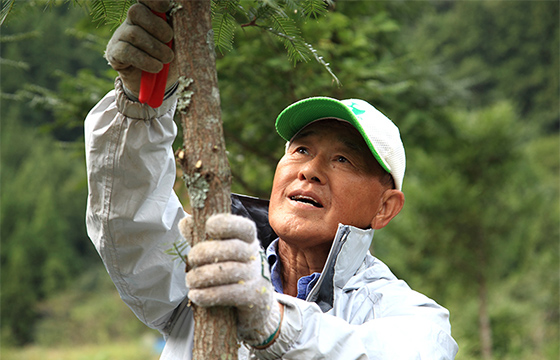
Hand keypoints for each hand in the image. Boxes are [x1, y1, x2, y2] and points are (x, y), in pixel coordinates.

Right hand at [105, 1, 177, 96]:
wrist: (156, 84)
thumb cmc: (169, 58)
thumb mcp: (177, 44)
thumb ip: (178, 31)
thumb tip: (185, 19)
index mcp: (148, 14)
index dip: (153, 0)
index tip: (166, 7)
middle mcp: (131, 22)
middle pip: (137, 12)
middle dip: (158, 27)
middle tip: (170, 41)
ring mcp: (121, 36)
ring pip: (134, 33)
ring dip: (155, 48)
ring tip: (166, 59)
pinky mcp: (114, 53)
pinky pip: (127, 51)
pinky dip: (145, 60)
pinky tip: (156, 67)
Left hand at [179, 214, 281, 346]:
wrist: (256, 305)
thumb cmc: (233, 272)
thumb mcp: (220, 252)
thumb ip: (202, 237)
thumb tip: (185, 221)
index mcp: (248, 240)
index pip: (244, 227)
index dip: (226, 224)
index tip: (208, 226)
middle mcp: (255, 256)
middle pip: (232, 249)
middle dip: (205, 252)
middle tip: (191, 260)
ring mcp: (257, 277)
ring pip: (229, 272)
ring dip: (202, 276)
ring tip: (190, 281)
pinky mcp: (254, 297)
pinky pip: (229, 294)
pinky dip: (208, 295)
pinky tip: (195, 295)